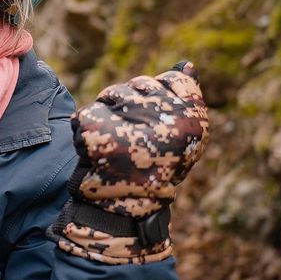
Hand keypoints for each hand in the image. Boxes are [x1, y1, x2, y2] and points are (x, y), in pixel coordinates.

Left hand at [56, 61, 209, 263]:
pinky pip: (86, 115)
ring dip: (107, 116)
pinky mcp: (94, 129)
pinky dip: (86, 132)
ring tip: (116, 149)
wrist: (124, 214)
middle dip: (129, 107)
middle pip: (137, 86)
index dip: (159, 100)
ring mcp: (129, 123)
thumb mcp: (179, 138)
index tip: (156, 127)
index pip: (173, 80)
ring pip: (110, 97)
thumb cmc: (153, 173)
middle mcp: (166, 118)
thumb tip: (186, 65)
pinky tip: (96, 155)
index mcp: (194, 119)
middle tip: (132, 143)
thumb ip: (182, 99)